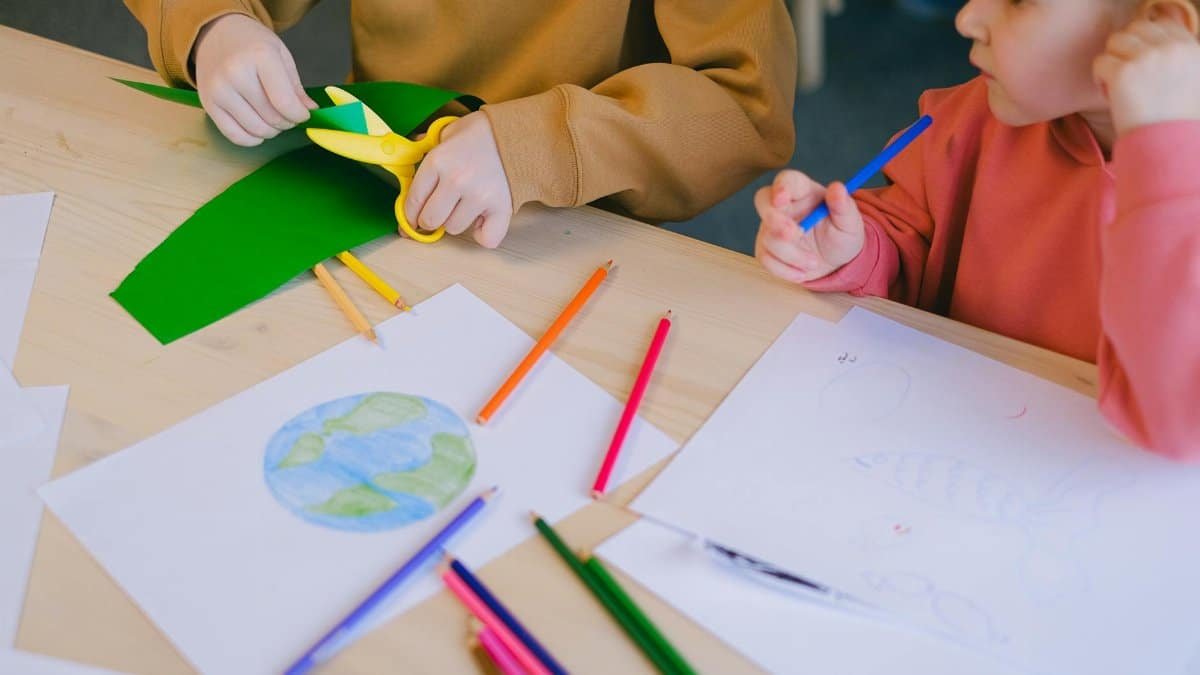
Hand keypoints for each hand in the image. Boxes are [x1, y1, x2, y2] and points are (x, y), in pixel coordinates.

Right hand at [193, 14, 317, 145]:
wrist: (215, 33)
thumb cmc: (252, 44)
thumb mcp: (281, 55)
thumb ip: (295, 86)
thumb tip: (310, 111)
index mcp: (259, 56)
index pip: (285, 102)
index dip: (300, 115)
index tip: (303, 114)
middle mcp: (235, 73)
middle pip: (272, 118)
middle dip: (287, 122)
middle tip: (288, 114)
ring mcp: (219, 90)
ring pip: (256, 130)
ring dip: (272, 131)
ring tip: (273, 118)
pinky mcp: (208, 104)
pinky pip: (235, 136)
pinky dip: (252, 139)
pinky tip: (258, 128)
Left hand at [404, 112, 514, 248]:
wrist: (520, 132)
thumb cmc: (482, 133)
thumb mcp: (447, 133)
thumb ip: (425, 148)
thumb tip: (403, 159)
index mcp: (438, 161)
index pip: (413, 200)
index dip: (408, 215)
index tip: (410, 221)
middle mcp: (456, 180)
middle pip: (431, 219)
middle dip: (431, 219)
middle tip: (438, 212)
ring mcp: (479, 196)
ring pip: (454, 228)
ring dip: (457, 221)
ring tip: (466, 204)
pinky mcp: (501, 208)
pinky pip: (486, 239)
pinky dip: (483, 234)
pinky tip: (482, 219)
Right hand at [754, 170, 865, 283]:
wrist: (836, 261)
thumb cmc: (842, 235)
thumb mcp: (850, 222)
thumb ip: (844, 206)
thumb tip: (837, 188)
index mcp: (804, 192)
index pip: (787, 180)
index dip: (781, 187)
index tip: (782, 199)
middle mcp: (783, 207)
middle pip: (763, 201)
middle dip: (775, 220)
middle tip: (795, 234)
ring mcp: (770, 228)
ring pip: (768, 237)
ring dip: (793, 255)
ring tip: (814, 262)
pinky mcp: (766, 249)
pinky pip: (766, 259)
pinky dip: (785, 269)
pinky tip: (802, 272)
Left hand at [1094, 18, 1199, 136]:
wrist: (1167, 144)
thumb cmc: (1176, 120)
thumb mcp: (1192, 82)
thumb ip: (1177, 59)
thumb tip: (1150, 48)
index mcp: (1191, 48)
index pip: (1161, 25)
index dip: (1145, 41)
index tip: (1139, 63)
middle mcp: (1171, 48)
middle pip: (1136, 28)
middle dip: (1126, 49)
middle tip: (1127, 75)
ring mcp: (1147, 58)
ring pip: (1115, 41)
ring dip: (1112, 61)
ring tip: (1118, 86)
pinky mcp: (1123, 72)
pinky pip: (1100, 62)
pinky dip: (1099, 78)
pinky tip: (1110, 96)